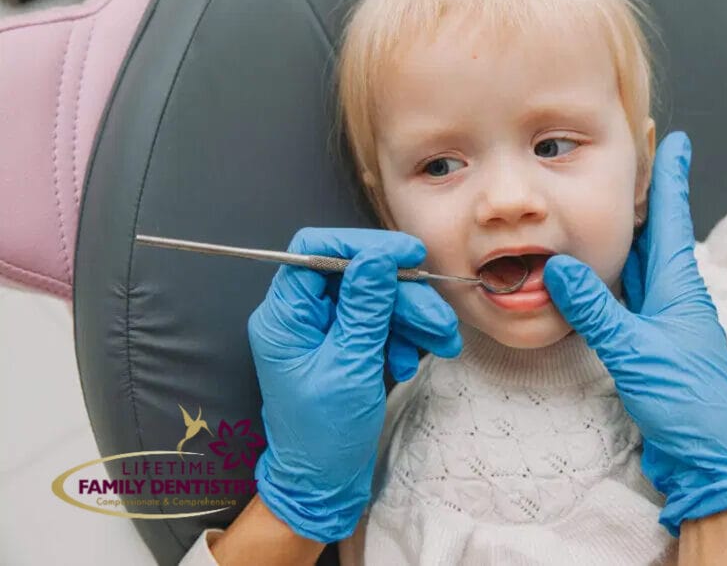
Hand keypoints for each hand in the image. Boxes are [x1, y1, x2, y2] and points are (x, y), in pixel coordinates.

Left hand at [248, 228, 461, 542]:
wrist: (323, 482)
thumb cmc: (324, 434)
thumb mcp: (351, 365)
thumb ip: (365, 307)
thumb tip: (377, 256)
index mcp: (285, 316)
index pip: (316, 250)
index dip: (364, 245)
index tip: (409, 254)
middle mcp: (300, 316)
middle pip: (355, 276)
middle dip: (402, 294)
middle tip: (437, 318)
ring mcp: (322, 330)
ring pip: (373, 299)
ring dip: (411, 318)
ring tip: (440, 343)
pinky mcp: (343, 345)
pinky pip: (377, 323)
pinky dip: (401, 337)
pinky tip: (409, 362)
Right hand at [544, 131, 726, 535]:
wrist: (713, 458)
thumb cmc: (690, 403)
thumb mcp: (636, 351)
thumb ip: (595, 310)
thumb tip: (558, 266)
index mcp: (679, 288)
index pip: (670, 218)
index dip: (670, 177)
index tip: (675, 139)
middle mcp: (674, 298)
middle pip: (655, 236)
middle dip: (643, 199)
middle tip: (628, 165)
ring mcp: (665, 323)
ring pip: (641, 268)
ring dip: (625, 239)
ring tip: (606, 210)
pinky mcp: (652, 347)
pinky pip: (629, 300)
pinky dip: (612, 281)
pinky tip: (597, 279)